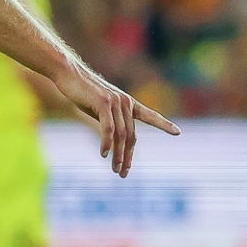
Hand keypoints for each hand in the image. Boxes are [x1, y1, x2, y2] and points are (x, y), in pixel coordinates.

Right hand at [51, 67, 178, 178]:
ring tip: (115, 170)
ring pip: (121, 134)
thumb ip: (111, 121)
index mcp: (128, 103)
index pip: (150, 116)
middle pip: (131, 135)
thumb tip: (115, 140)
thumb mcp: (101, 108)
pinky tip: (104, 154)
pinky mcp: (104, 103)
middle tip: (123, 173)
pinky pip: (108, 128)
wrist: (69, 73)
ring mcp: (116, 102)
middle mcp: (126, 102)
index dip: (164, 124)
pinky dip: (107, 143)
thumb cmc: (82, 91)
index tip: (178, 132)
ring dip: (118, 155)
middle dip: (128, 156)